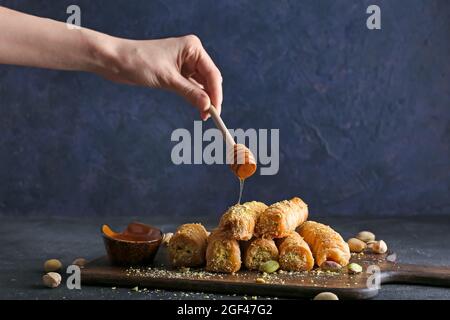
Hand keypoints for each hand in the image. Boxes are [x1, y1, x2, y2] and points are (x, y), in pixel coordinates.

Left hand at [100, 35, 222, 119]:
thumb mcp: (167, 79)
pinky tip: (197, 107)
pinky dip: (194, 97)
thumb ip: (190, 93)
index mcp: (192, 48)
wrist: (115, 60)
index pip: (212, 74)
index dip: (216, 94)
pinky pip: (191, 87)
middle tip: (210, 116)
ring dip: (203, 99)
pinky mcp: (176, 73)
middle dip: (211, 97)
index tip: (216, 111)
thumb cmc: (139, 62)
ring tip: (203, 115)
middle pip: (209, 79)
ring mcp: (184, 64)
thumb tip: (208, 106)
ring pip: (202, 85)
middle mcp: (191, 54)